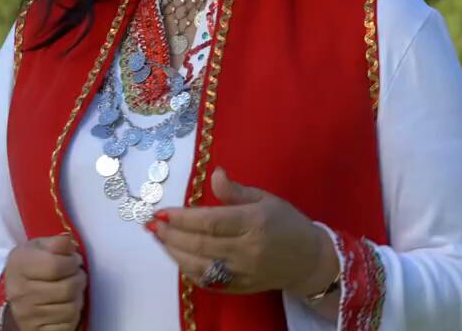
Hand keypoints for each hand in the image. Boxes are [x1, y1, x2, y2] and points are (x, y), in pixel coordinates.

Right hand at [2, 234, 86, 330]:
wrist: (15, 296)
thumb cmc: (31, 268)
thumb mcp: (38, 248)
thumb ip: (55, 242)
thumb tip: (67, 240)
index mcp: (19, 266)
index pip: (56, 265)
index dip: (72, 261)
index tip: (73, 260)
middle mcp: (20, 292)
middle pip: (68, 287)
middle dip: (79, 278)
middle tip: (75, 274)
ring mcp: (28, 315)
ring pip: (72, 307)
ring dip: (78, 297)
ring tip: (71, 289)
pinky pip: (68, 324)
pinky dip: (73, 315)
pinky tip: (65, 305)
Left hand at [147, 167, 338, 297]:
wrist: (310, 261)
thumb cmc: (287, 223)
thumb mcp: (266, 199)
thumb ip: (236, 191)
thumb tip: (215, 174)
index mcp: (254, 223)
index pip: (210, 221)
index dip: (182, 218)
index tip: (161, 211)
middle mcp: (247, 250)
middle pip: (200, 244)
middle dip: (171, 234)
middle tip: (151, 225)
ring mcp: (243, 273)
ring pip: (199, 265)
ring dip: (174, 252)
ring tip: (159, 238)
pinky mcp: (240, 288)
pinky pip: (207, 281)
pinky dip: (188, 269)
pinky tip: (177, 256)